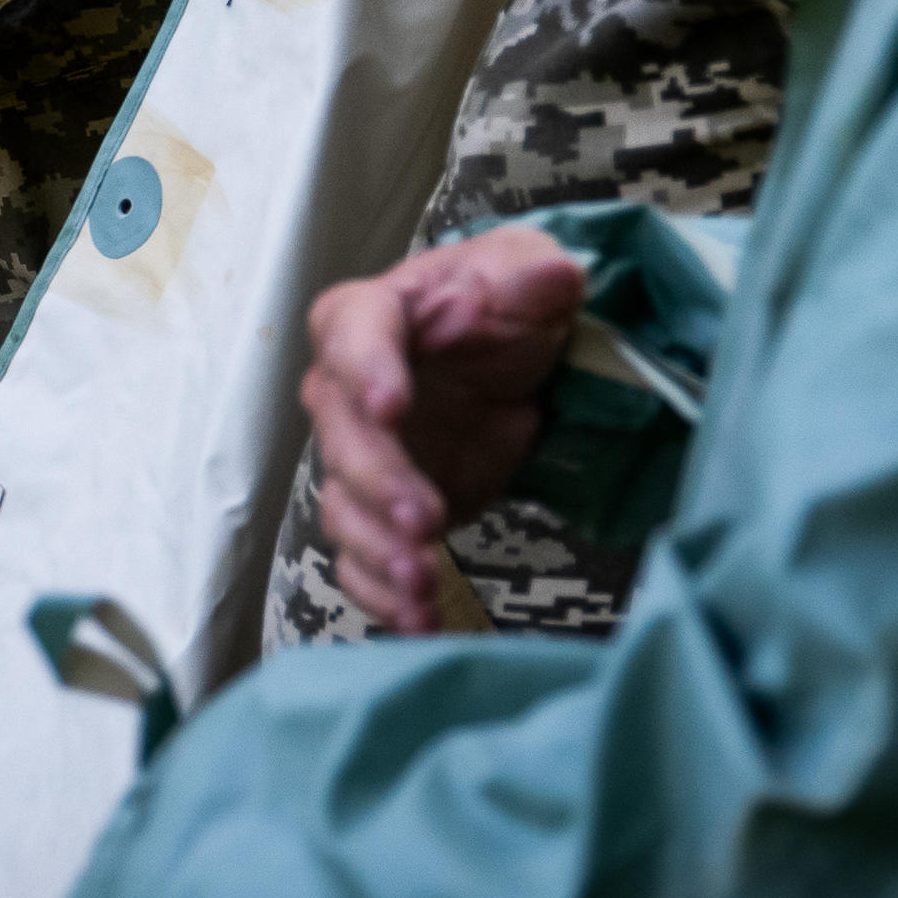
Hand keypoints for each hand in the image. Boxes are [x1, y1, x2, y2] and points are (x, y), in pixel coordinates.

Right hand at [295, 224, 586, 632]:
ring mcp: (362, 456)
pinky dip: (383, 594)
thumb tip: (555, 276)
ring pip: (345, 507)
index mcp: (372, 316)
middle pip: (343, 437)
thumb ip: (530, 276)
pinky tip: (419, 622)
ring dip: (378, 551)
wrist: (510, 361)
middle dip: (379, 484)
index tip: (392, 406)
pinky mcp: (381, 511)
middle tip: (424, 521)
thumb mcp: (525, 277)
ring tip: (424, 585)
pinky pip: (362, 557)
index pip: (353, 336)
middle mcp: (347, 390)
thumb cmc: (502, 305)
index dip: (366, 371)